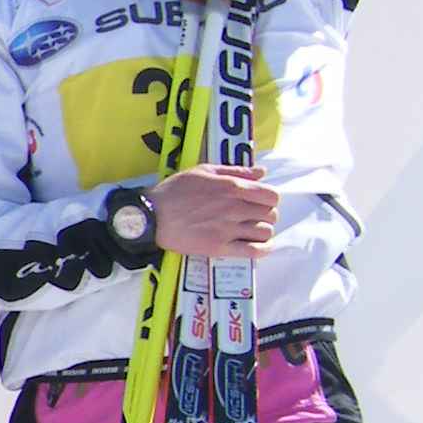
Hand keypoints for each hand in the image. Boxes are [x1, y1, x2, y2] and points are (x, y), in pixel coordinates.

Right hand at [152, 161, 276, 257]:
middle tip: (253, 216)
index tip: (259, 201)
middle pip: (270, 214)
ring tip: (251, 230)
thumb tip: (262, 172)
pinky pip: (254, 251)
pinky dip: (262, 249)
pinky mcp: (219, 247)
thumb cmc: (174, 191)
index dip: (269, 199)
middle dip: (265, 214)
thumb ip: (236, 170)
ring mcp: (228, 229)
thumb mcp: (203, 171)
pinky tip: (259, 246)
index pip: (271, 195)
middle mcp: (234, 208)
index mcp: (232, 187)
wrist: (151, 216)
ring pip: (265, 232)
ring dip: (262, 231)